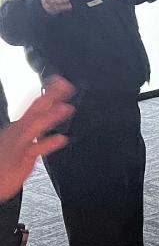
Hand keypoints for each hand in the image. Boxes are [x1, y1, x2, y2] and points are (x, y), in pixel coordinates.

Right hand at [0, 76, 74, 201]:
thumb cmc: (4, 163)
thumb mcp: (18, 142)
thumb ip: (33, 132)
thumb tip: (45, 123)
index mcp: (20, 127)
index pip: (36, 105)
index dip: (48, 93)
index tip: (60, 82)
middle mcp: (20, 132)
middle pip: (36, 110)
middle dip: (51, 97)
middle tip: (65, 85)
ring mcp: (21, 144)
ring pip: (36, 125)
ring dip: (51, 116)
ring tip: (66, 107)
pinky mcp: (23, 159)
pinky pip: (36, 149)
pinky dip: (49, 143)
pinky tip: (62, 139)